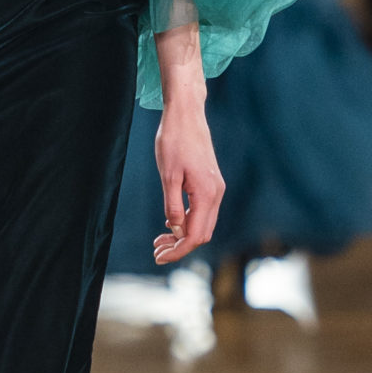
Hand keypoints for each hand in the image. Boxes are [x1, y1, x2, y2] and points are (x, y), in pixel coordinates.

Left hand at [152, 98, 223, 265]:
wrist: (186, 115)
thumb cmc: (174, 141)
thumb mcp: (168, 175)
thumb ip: (173, 205)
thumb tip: (176, 230)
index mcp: (206, 194)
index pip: (194, 235)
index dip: (177, 250)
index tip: (158, 257)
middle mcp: (216, 193)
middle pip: (202, 234)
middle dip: (180, 246)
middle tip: (156, 251)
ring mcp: (215, 188)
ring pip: (202, 224)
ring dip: (183, 235)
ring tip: (159, 240)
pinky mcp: (210, 183)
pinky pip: (202, 211)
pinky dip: (187, 222)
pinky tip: (170, 222)